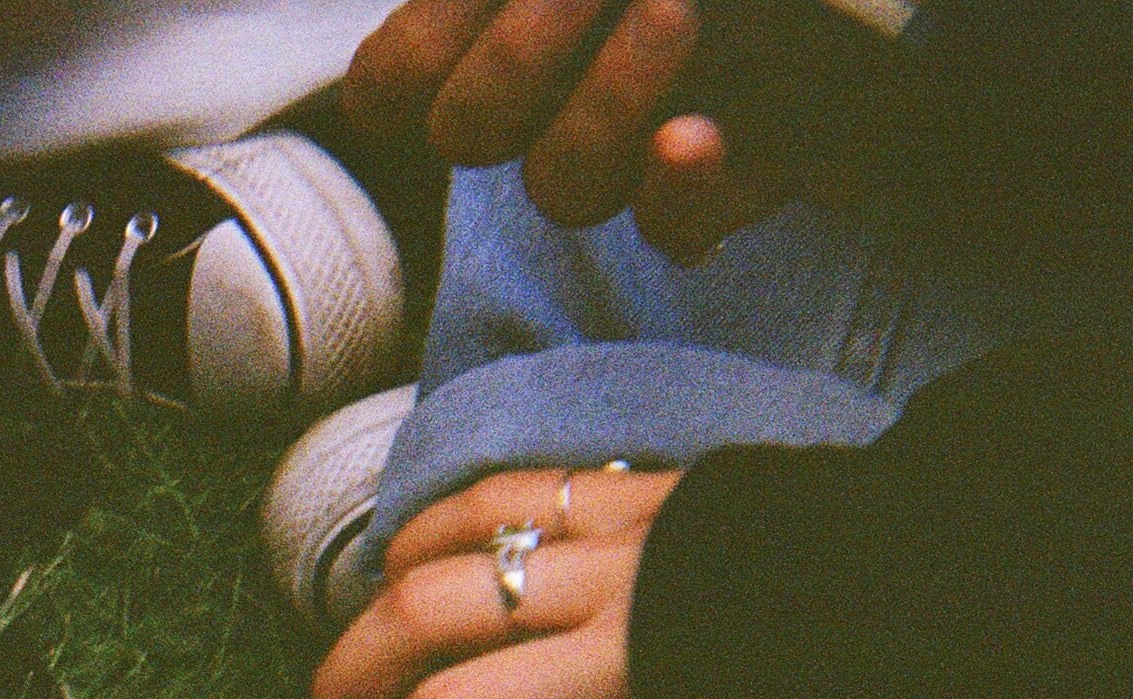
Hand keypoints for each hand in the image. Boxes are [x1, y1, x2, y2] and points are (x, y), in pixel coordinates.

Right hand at [342, 0, 780, 260]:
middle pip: (472, 137)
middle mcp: (578, 69)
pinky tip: (701, 129)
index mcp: (517, 11)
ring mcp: (659, 119)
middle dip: (512, 64)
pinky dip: (676, 184)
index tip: (457, 13)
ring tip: (675, 11)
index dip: (407, 68)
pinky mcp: (751, 163)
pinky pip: (670, 224)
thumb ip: (482, 9)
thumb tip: (419, 84)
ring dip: (600, 102)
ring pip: (563, 186)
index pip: (400, 85)